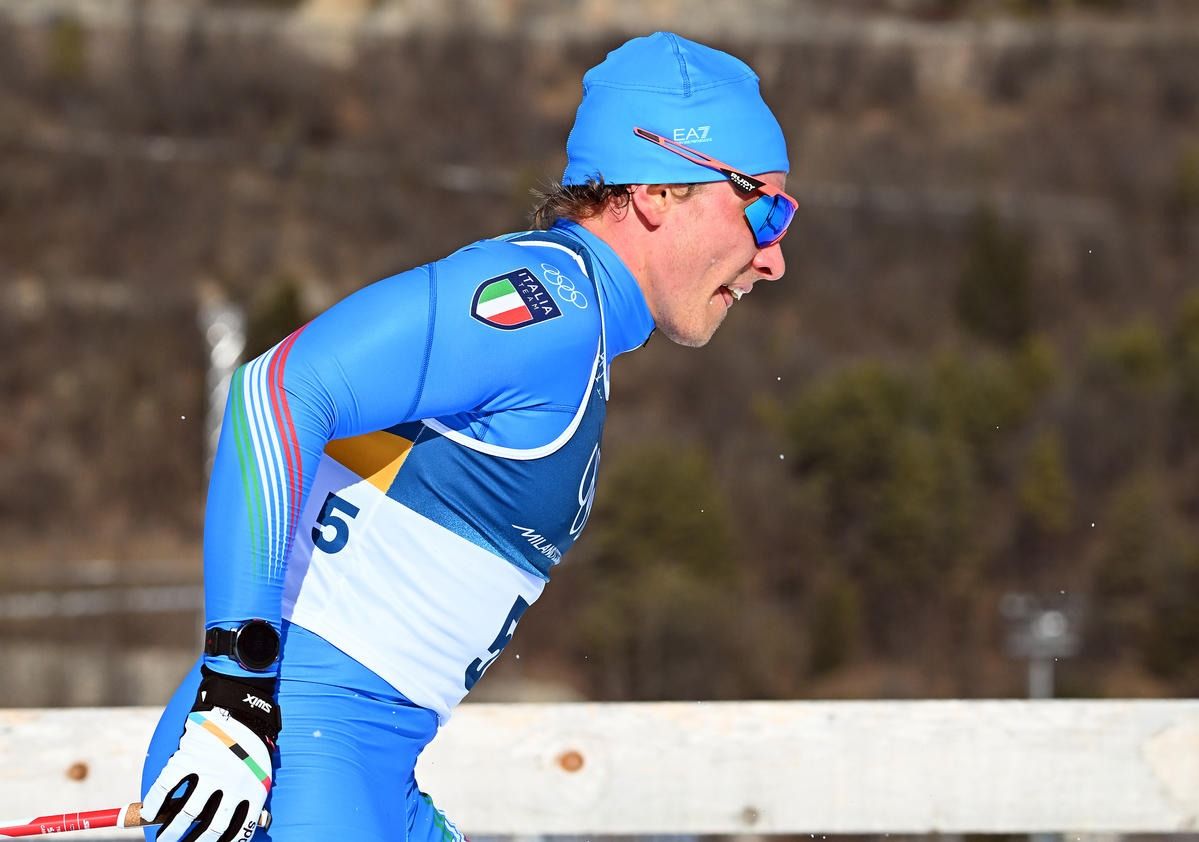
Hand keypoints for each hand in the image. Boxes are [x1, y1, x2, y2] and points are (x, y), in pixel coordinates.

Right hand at [143, 669, 279, 841]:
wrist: (239, 706)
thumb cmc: (249, 743)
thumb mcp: (259, 771)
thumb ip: (248, 797)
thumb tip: (244, 826)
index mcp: (253, 790)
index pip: (238, 832)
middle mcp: (232, 784)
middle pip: (211, 828)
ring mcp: (210, 771)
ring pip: (187, 813)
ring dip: (171, 832)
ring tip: (163, 839)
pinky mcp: (190, 757)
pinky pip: (167, 787)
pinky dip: (154, 804)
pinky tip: (148, 814)